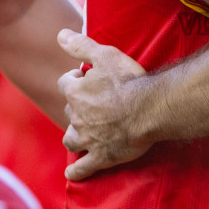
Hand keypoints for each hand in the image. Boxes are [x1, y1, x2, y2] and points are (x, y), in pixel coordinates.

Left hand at [57, 30, 151, 180]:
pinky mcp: (101, 156)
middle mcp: (77, 117)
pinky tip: (72, 174)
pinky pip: (84, 168)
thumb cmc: (129, 80)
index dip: (73, 79)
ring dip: (74, 136)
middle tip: (92, 103)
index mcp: (76, 92)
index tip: (82, 77)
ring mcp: (89, 139)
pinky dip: (77, 172)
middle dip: (77, 107)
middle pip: (69, 111)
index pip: (65, 84)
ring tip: (80, 134)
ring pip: (71, 139)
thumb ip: (80, 45)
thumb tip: (59, 34)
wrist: (149, 109)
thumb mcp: (105, 55)